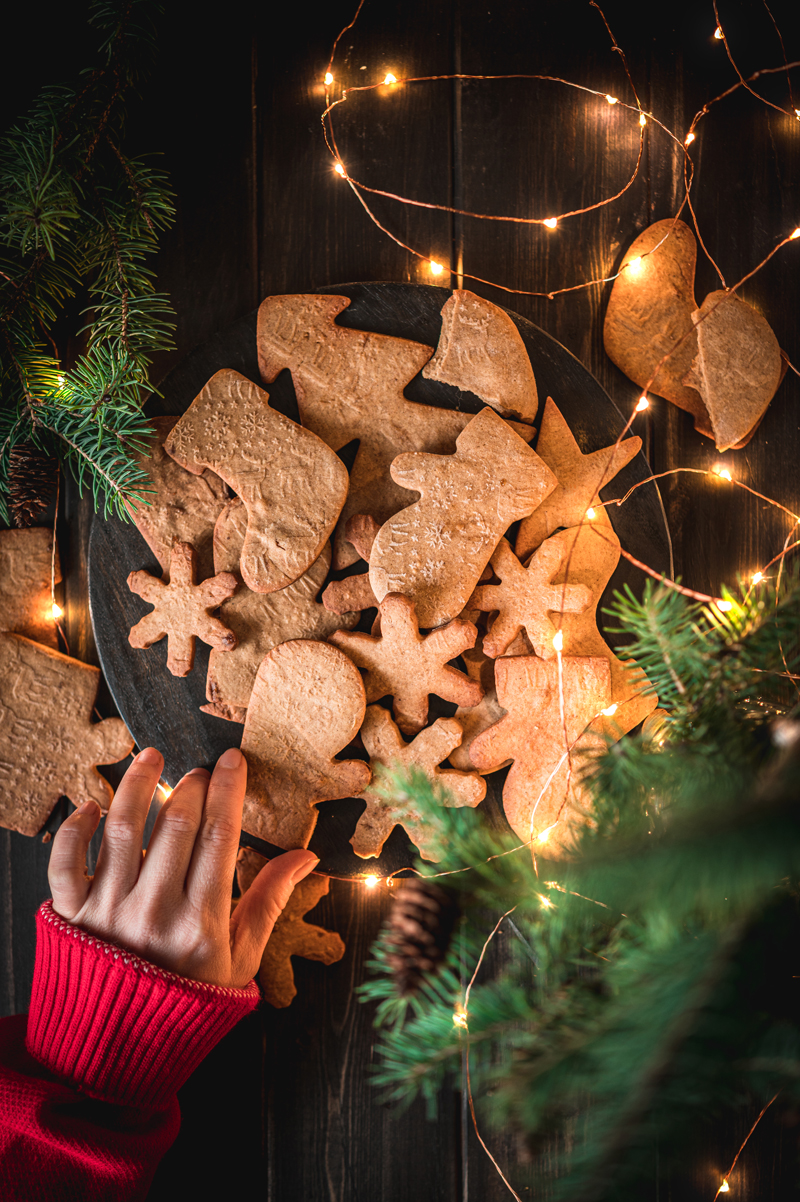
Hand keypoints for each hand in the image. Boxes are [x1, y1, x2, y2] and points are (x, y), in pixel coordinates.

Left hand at [47, 745, 318, 988]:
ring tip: (150, 758)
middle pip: (174, 826)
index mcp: (201, 923)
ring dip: (136, 785)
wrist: (124, 1048)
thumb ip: (270, 900)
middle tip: (199, 769)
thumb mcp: (242, 957)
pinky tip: (93, 804)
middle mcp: (154, 913)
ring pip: (121, 830)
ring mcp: (109, 912)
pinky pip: (65, 862)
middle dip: (190, 786)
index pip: (219, 837)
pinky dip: (74, 829)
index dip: (228, 790)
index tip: (233, 760)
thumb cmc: (191, 998)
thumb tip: (306, 855)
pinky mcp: (72, 916)